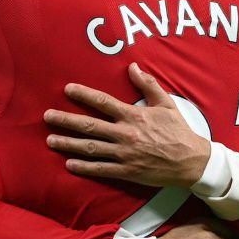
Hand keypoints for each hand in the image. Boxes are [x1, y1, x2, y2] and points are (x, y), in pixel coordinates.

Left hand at [44, 63, 210, 187]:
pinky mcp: (127, 171)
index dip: (83, 95)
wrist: (191, 161)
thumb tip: (133, 67)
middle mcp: (125, 134)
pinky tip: (69, 164)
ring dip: (68, 144)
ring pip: (90, 148)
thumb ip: (148, 85)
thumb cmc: (179, 131)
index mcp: (133, 115)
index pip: (103, 102)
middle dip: (65, 120)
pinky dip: (84, 167)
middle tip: (47, 116)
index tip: (67, 89)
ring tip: (50, 140)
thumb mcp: (166, 103)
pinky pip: (100, 169)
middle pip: (89, 125)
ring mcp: (124, 154)